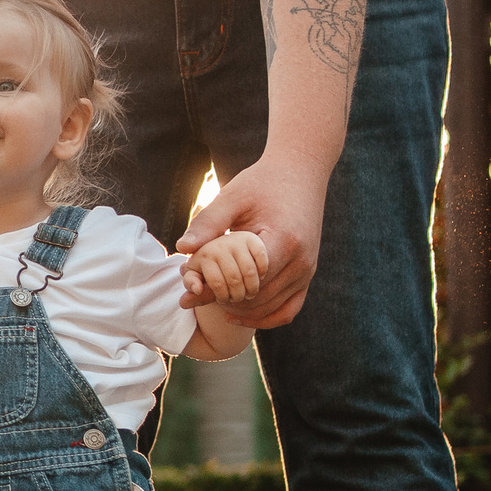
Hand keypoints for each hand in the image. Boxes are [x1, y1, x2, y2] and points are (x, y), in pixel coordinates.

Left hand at [174, 156, 327, 327]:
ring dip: (239, 309)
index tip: (190, 285)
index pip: (246, 279)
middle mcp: (301, 261)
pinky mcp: (308, 275)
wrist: (299, 173)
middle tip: (194, 292)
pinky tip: (235, 315)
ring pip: (270, 308)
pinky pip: (288, 310)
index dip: (216, 286)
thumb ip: (207, 223)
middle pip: (256, 298)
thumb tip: (182, 249)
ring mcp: (307, 271)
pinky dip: (263, 318)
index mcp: (283, 241)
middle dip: (223, 299)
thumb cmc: (262, 182)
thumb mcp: (232, 197)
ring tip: (210, 297)